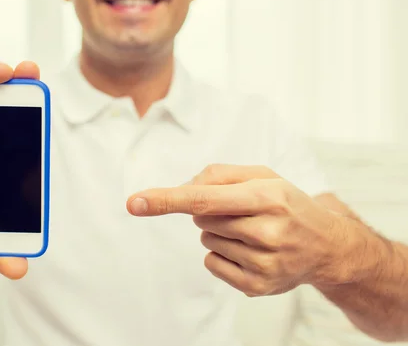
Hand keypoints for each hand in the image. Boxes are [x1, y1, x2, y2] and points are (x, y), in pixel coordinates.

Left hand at [126, 165, 352, 296]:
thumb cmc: (286, 203)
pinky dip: (221, 254)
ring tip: (252, 231)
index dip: (166, 199)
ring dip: (219, 232)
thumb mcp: (263, 176)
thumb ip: (220, 175)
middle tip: (244, 211)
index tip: (134, 202)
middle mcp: (267, 231)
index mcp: (267, 197)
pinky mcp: (258, 286)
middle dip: (211, 211)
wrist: (326, 246)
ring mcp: (263, 262)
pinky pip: (211, 263)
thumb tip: (183, 188)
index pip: (204, 198)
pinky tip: (249, 250)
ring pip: (206, 240)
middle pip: (200, 218)